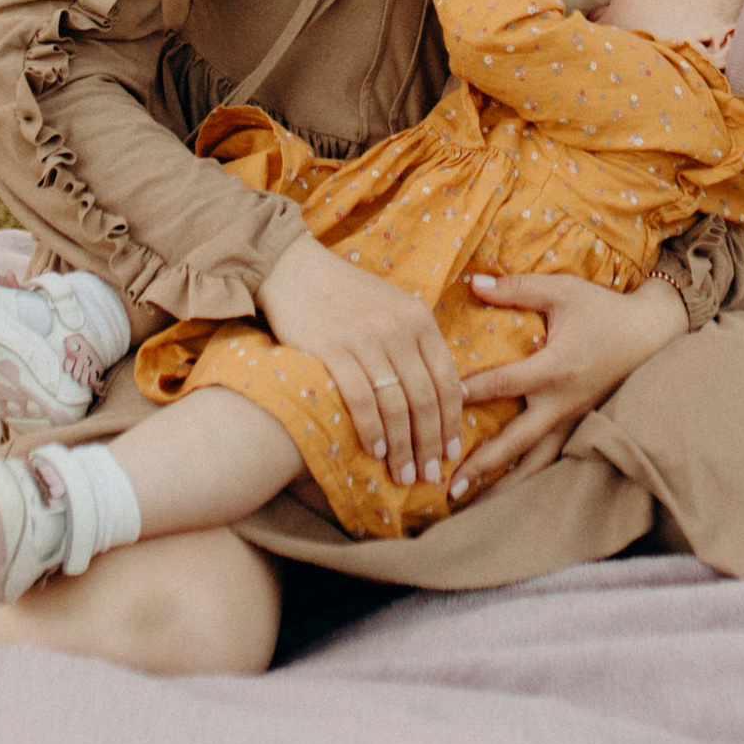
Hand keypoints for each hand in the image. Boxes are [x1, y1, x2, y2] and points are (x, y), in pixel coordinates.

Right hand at [256, 235, 466, 484]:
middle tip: (429, 476)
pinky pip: (362, 399)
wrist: (292, 268)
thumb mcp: (393, 307)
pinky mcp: (332, 349)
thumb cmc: (345, 294)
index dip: (452, 421)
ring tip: (404, 474)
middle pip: (425, 398)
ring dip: (403, 447)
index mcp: (419, 318)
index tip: (451, 452)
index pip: (447, 379)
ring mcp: (366, 338)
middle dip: (430, 444)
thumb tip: (450, 392)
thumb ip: (419, 344)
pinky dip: (372, 429)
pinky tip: (376, 451)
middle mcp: (398, 328)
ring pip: (397, 405)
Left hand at [448, 269, 687, 499]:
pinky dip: (527, 477)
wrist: (652, 334)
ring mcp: (573, 420)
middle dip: (481, 466)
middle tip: (447, 486)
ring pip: (535, 462)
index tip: (438, 406)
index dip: (469, 393)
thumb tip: (473, 283)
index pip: (504, 384)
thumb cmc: (604, 310)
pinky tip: (506, 492)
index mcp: (556, 368)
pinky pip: (552, 459)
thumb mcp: (563, 291)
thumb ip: (518, 288)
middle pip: (516, 442)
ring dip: (503, 484)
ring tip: (472, 505)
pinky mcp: (581, 426)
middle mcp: (562, 402)